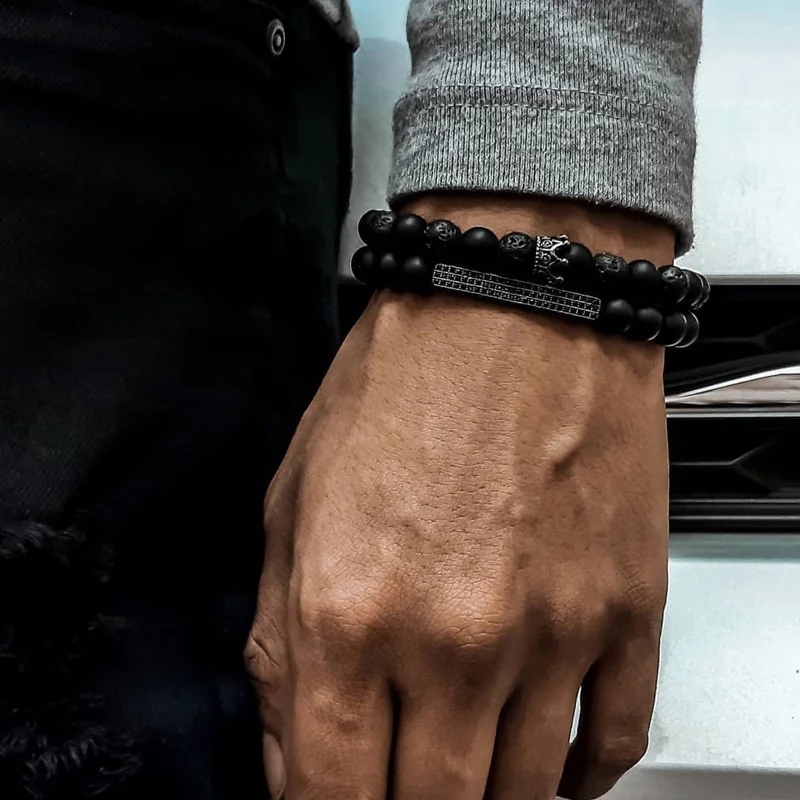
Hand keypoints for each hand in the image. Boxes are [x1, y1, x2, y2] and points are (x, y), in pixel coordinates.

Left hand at [246, 196, 672, 799]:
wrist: (515, 306)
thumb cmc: (405, 382)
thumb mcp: (291, 502)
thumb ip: (279, 643)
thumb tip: (294, 751)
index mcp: (349, 609)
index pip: (330, 798)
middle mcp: (455, 638)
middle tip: (395, 781)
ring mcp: (553, 631)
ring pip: (523, 798)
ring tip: (464, 771)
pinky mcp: (625, 609)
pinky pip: (613, 742)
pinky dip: (578, 777)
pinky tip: (549, 765)